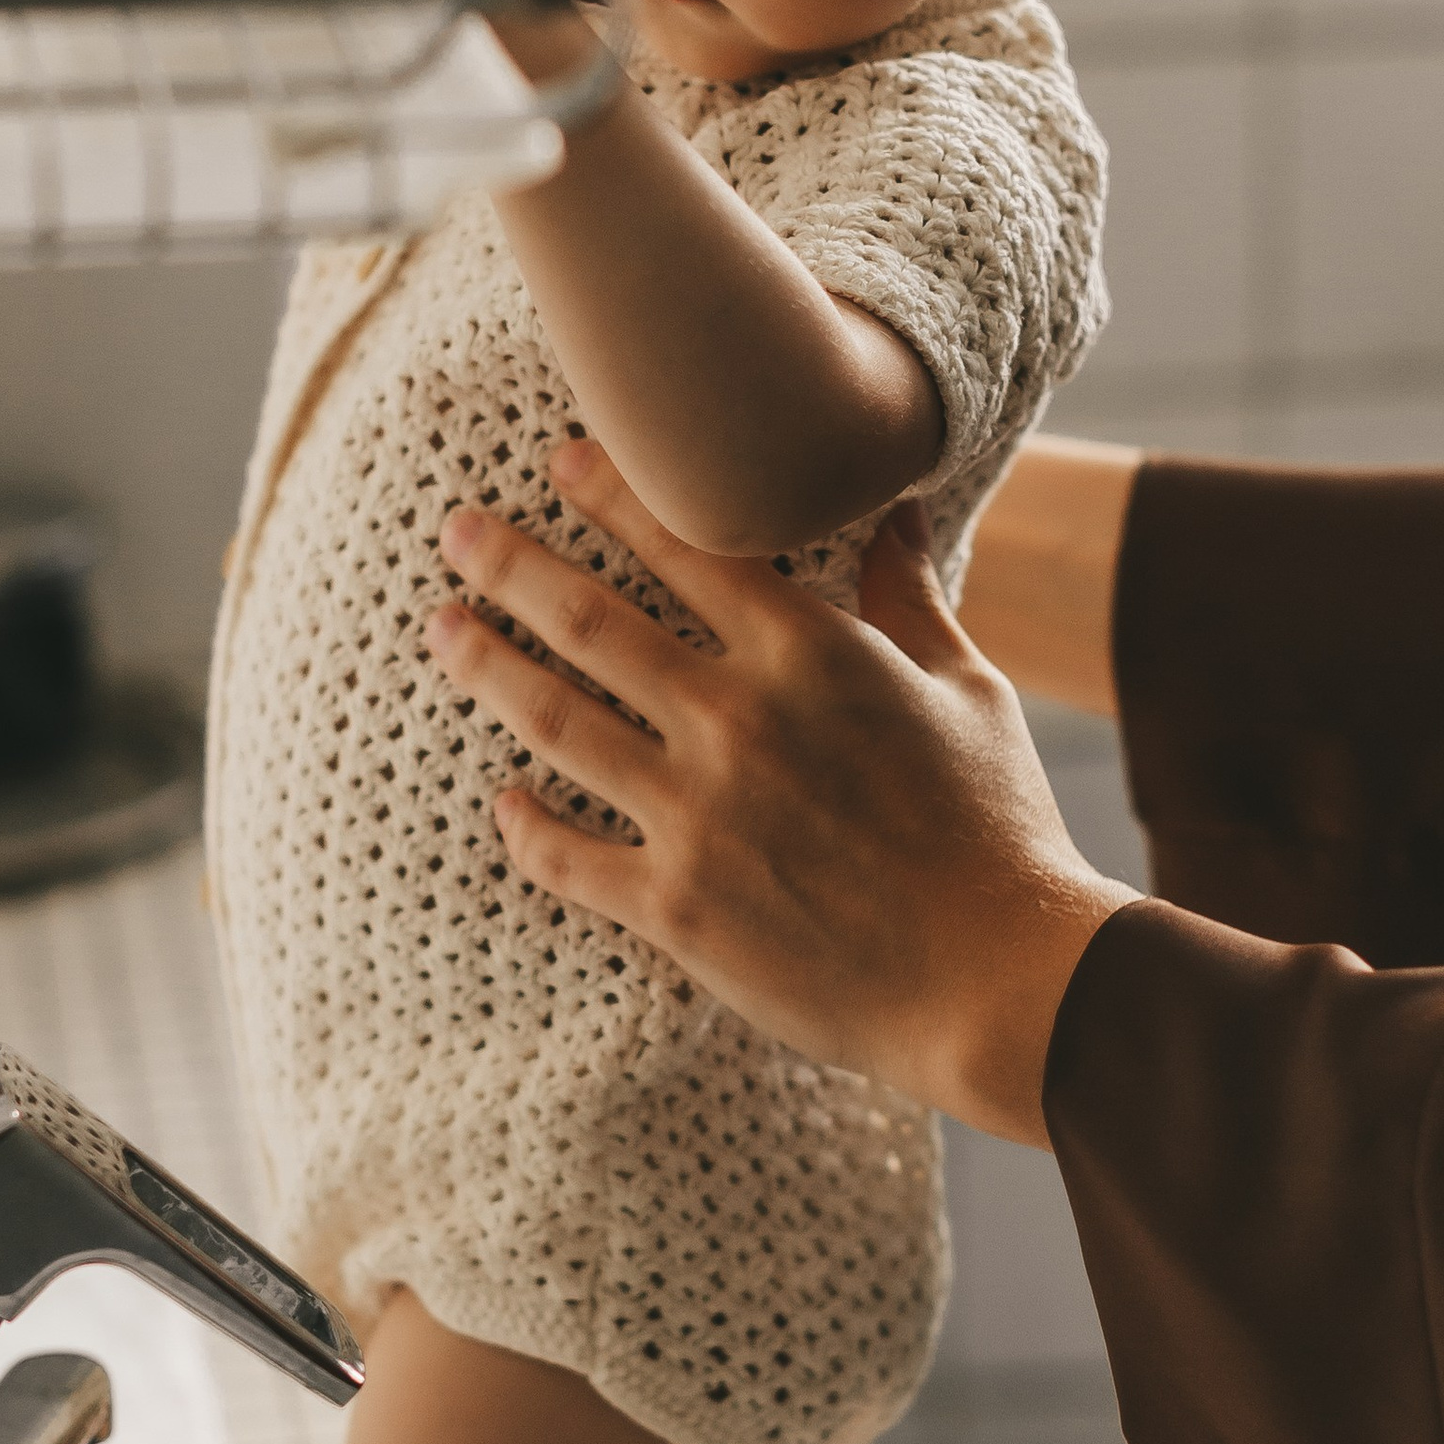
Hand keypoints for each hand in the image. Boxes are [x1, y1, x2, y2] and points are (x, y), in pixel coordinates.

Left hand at [423, 441, 1133, 1142]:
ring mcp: (697, 816)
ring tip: (443, 628)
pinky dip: (525, 826)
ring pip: (557, 722)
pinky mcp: (676, 909)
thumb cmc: (999, 830)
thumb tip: (897, 505)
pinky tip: (502, 801)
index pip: (684, 544)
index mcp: (810, 654)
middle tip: (456, 531)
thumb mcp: (970, 690)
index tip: (561, 460)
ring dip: (488, 666)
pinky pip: (569, 857)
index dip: (613, 493)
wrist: (999, 982)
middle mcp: (737, 720)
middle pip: (590, 621)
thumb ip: (908, 596)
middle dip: (512, 564)